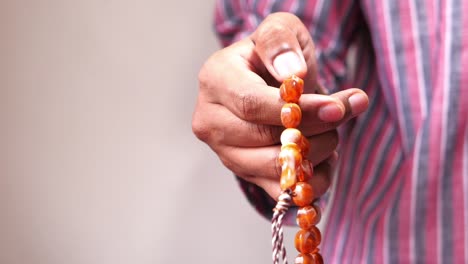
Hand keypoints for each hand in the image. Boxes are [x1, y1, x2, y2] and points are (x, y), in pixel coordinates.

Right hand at [192, 13, 368, 199]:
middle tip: (341, 114)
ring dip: (315, 153)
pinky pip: (281, 191)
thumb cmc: (275, 56)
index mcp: (214, 80)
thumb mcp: (280, 31)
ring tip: (331, 131)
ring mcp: (225, 152)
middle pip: (263, 138)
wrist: (268, 82)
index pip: (251, 104)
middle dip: (313, 130)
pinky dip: (311, 180)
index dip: (297, 111)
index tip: (336, 108)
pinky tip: (323, 157)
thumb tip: (293, 75)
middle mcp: (210, 121)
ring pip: (273, 168)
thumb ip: (281, 43)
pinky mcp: (245, 174)